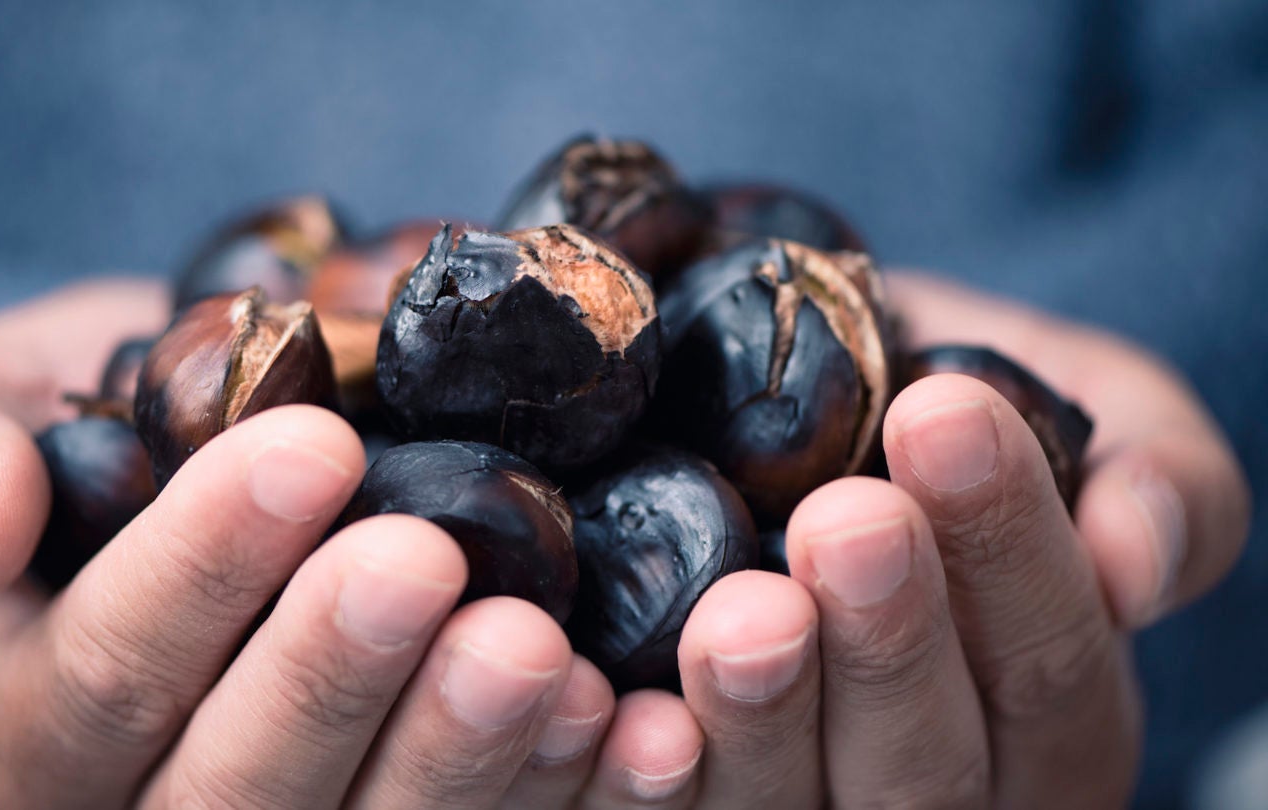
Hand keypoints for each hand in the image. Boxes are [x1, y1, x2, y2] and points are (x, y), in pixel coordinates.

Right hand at [0, 280, 618, 807]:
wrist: (220, 465)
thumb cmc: (93, 430)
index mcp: (31, 732)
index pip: (99, 680)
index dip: (196, 575)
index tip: (309, 449)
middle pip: (231, 796)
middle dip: (327, 679)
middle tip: (426, 561)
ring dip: (456, 760)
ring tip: (538, 653)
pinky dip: (557, 796)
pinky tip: (624, 727)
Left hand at [609, 271, 1248, 806]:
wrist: (795, 410)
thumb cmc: (940, 405)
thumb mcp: (1076, 409)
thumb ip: (1159, 478)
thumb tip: (1137, 558)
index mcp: (1044, 714)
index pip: (1050, 665)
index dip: (1011, 553)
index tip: (946, 414)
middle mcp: (932, 787)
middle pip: (928, 766)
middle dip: (892, 643)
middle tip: (850, 521)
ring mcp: (802, 808)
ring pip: (793, 808)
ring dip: (763, 717)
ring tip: (739, 614)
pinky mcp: (684, 805)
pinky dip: (631, 769)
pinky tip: (603, 695)